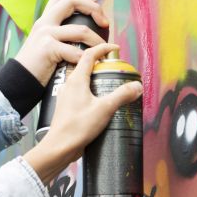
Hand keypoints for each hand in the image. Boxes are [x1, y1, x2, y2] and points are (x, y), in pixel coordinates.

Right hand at [14, 0, 109, 85]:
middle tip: (105, 23)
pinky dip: (86, 59)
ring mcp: (45, 34)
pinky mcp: (47, 48)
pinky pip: (74, 51)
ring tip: (104, 49)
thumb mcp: (44, 46)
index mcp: (44, 21)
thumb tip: (80, 42)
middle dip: (94, 9)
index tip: (95, 8)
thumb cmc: (35, 69)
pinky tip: (91, 65)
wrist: (17, 82)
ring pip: (80, 29)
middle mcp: (45, 23)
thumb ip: (57, 39)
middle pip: (72, 1)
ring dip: (97, 40)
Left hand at [24, 43, 142, 182]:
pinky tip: (99, 102)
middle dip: (100, 64)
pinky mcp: (67, 109)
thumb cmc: (78, 126)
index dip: (103, 48)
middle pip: (85, 66)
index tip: (115, 49)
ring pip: (82, 81)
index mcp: (76, 79)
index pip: (89, 55)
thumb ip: (122, 95)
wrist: (59, 147)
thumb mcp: (105, 109)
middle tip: (115, 68)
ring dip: (95, 79)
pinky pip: (80, 94)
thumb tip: (137, 86)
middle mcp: (69, 85)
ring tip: (110, 84)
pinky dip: (91, 92)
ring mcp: (66, 97)